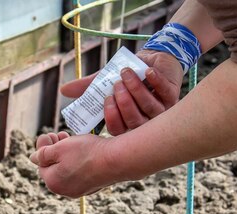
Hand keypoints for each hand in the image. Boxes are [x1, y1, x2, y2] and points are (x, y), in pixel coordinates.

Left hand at [29, 132, 114, 197]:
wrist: (117, 160)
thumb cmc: (86, 152)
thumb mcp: (59, 148)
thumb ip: (43, 154)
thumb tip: (32, 158)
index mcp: (53, 182)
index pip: (41, 164)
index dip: (43, 147)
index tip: (48, 134)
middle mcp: (65, 191)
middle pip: (54, 168)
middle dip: (54, 150)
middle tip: (60, 134)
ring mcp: (80, 190)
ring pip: (67, 170)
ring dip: (66, 154)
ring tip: (71, 140)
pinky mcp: (92, 186)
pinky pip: (80, 173)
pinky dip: (78, 161)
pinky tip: (84, 150)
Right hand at [60, 50, 182, 134]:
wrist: (152, 59)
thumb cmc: (129, 75)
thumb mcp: (106, 81)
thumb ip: (88, 88)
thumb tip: (64, 90)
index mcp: (127, 124)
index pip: (119, 132)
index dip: (113, 118)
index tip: (107, 99)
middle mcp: (145, 124)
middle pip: (135, 123)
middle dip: (125, 104)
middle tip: (116, 86)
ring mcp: (161, 112)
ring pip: (149, 108)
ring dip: (136, 89)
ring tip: (126, 73)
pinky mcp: (172, 96)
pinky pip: (163, 93)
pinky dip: (154, 81)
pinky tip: (147, 72)